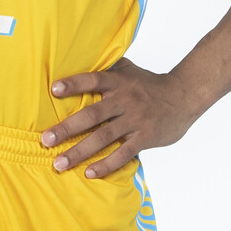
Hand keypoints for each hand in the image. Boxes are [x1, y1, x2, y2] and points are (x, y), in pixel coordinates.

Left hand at [40, 59, 195, 177]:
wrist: (185, 97)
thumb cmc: (151, 85)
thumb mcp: (130, 70)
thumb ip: (108, 68)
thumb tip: (80, 58)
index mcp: (120, 82)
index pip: (94, 80)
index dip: (74, 84)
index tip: (54, 90)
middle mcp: (125, 100)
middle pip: (93, 115)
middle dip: (67, 128)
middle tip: (45, 140)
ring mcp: (135, 120)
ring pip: (103, 137)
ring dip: (79, 152)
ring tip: (59, 163)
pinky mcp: (145, 137)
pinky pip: (123, 154)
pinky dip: (106, 164)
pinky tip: (89, 173)